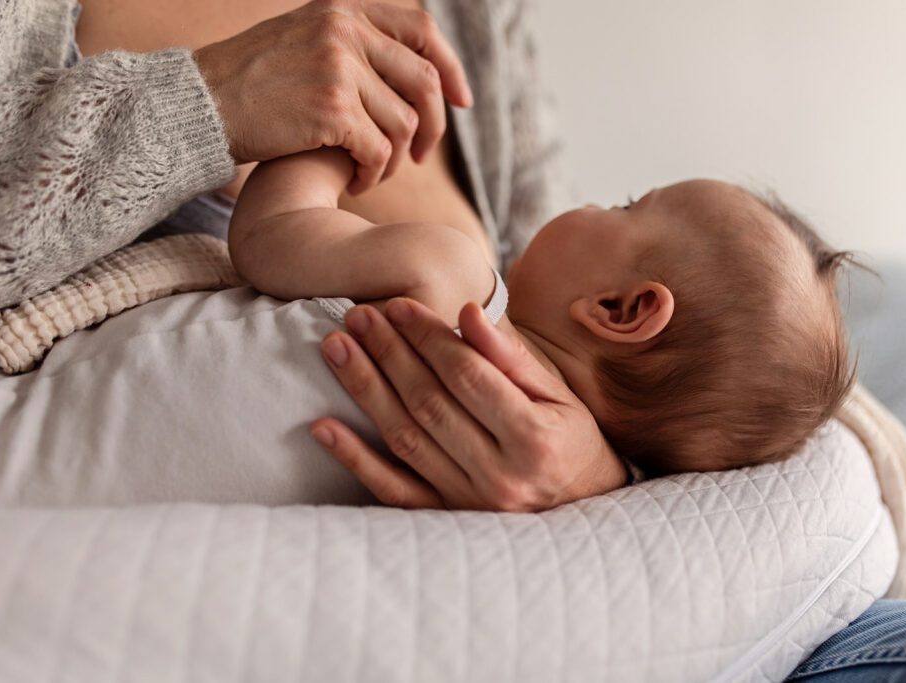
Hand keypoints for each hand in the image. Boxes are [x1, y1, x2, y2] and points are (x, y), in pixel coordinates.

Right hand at [193, 0, 471, 192]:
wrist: (201, 105)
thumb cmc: (251, 84)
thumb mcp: (303, 41)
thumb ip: (353, 45)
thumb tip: (417, 74)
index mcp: (343, 10)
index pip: (422, 30)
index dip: (450, 68)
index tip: (461, 102)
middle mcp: (345, 31)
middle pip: (424, 81)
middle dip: (432, 126)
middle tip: (418, 156)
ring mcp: (339, 67)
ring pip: (403, 123)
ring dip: (393, 159)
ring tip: (372, 172)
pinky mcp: (331, 108)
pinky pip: (379, 149)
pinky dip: (374, 174)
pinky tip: (356, 183)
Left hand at [309, 298, 629, 511]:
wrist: (583, 504)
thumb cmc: (570, 437)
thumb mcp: (557, 393)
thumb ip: (511, 357)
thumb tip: (468, 312)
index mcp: (533, 438)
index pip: (467, 377)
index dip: (428, 338)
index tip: (397, 305)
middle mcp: (499, 475)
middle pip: (428, 403)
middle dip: (389, 354)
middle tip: (357, 316)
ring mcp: (467, 502)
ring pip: (404, 439)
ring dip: (365, 390)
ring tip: (336, 348)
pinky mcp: (445, 517)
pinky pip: (391, 489)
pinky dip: (354, 459)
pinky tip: (322, 427)